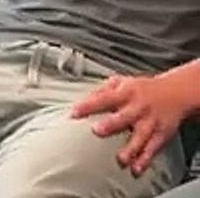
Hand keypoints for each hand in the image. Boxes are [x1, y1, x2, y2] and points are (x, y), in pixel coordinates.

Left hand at [71, 71, 193, 174]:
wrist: (176, 92)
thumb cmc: (141, 88)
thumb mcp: (120, 82)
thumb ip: (101, 91)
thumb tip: (83, 100)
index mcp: (126, 93)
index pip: (104, 98)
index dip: (88, 105)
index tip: (74, 113)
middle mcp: (138, 107)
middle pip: (124, 117)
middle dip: (111, 124)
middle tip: (97, 131)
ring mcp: (150, 122)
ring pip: (140, 136)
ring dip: (130, 148)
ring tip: (121, 159)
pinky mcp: (161, 134)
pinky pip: (153, 148)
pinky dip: (145, 159)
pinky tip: (136, 168)